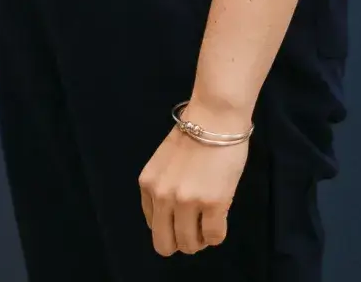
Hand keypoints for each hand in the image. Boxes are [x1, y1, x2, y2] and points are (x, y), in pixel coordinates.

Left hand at [138, 122, 249, 256]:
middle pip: (165, 244)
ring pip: (190, 245)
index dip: (171, 228)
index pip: (153, 226)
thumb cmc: (191, 140)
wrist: (214, 121)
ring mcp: (187, 200)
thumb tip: (171, 223)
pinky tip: (219, 218)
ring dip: (201, 240)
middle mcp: (162, 195)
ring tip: (208, 223)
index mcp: (147, 184)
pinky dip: (217, 235)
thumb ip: (162, 191)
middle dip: (181, 243)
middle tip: (196, 230)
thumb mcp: (163, 166)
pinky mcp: (212, 203)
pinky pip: (214, 238)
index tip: (183, 220)